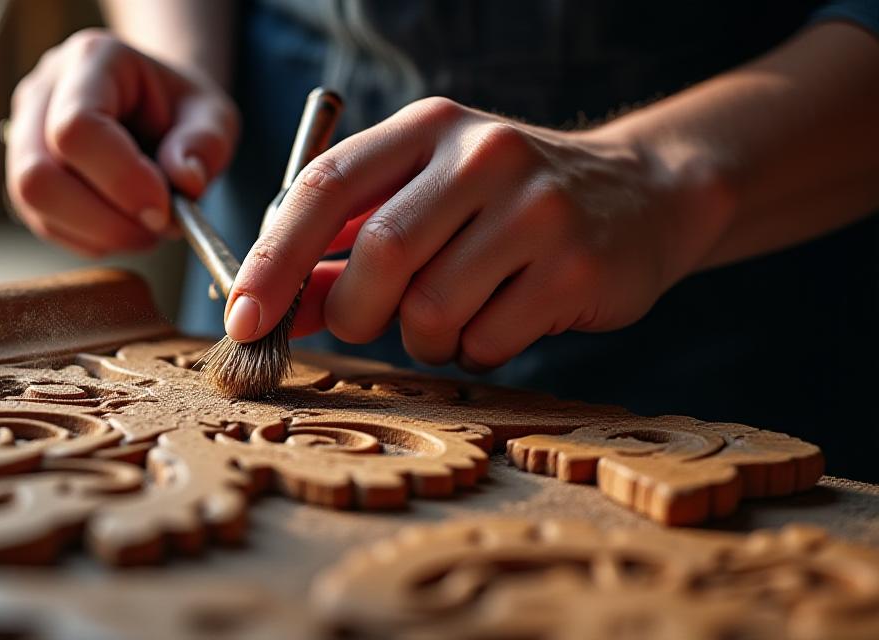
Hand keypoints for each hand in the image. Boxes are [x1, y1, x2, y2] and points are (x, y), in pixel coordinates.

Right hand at [6, 29, 238, 256]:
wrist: (155, 109)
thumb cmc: (181, 109)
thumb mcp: (213, 115)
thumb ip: (204, 144)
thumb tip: (186, 183)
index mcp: (92, 60)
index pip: (78, 127)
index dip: (121, 179)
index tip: (164, 209)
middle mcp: (42, 92)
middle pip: (38, 175)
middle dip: (104, 219)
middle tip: (157, 226)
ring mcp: (23, 134)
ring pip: (33, 204)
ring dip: (98, 233)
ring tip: (146, 228)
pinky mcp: (23, 176)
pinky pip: (43, 222)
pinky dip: (90, 239)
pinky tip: (124, 226)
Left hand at [225, 97, 727, 370]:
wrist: (643, 193)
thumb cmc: (502, 204)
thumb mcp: (423, 198)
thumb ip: (344, 245)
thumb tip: (268, 306)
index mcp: (428, 128)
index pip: (325, 184)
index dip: (274, 258)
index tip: (244, 317)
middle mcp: (483, 156)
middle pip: (380, 255)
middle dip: (354, 310)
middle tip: (363, 322)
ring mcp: (536, 209)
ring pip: (431, 310)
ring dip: (422, 337)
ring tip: (452, 313)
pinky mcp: (576, 268)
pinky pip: (485, 341)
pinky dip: (473, 350)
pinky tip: (502, 318)